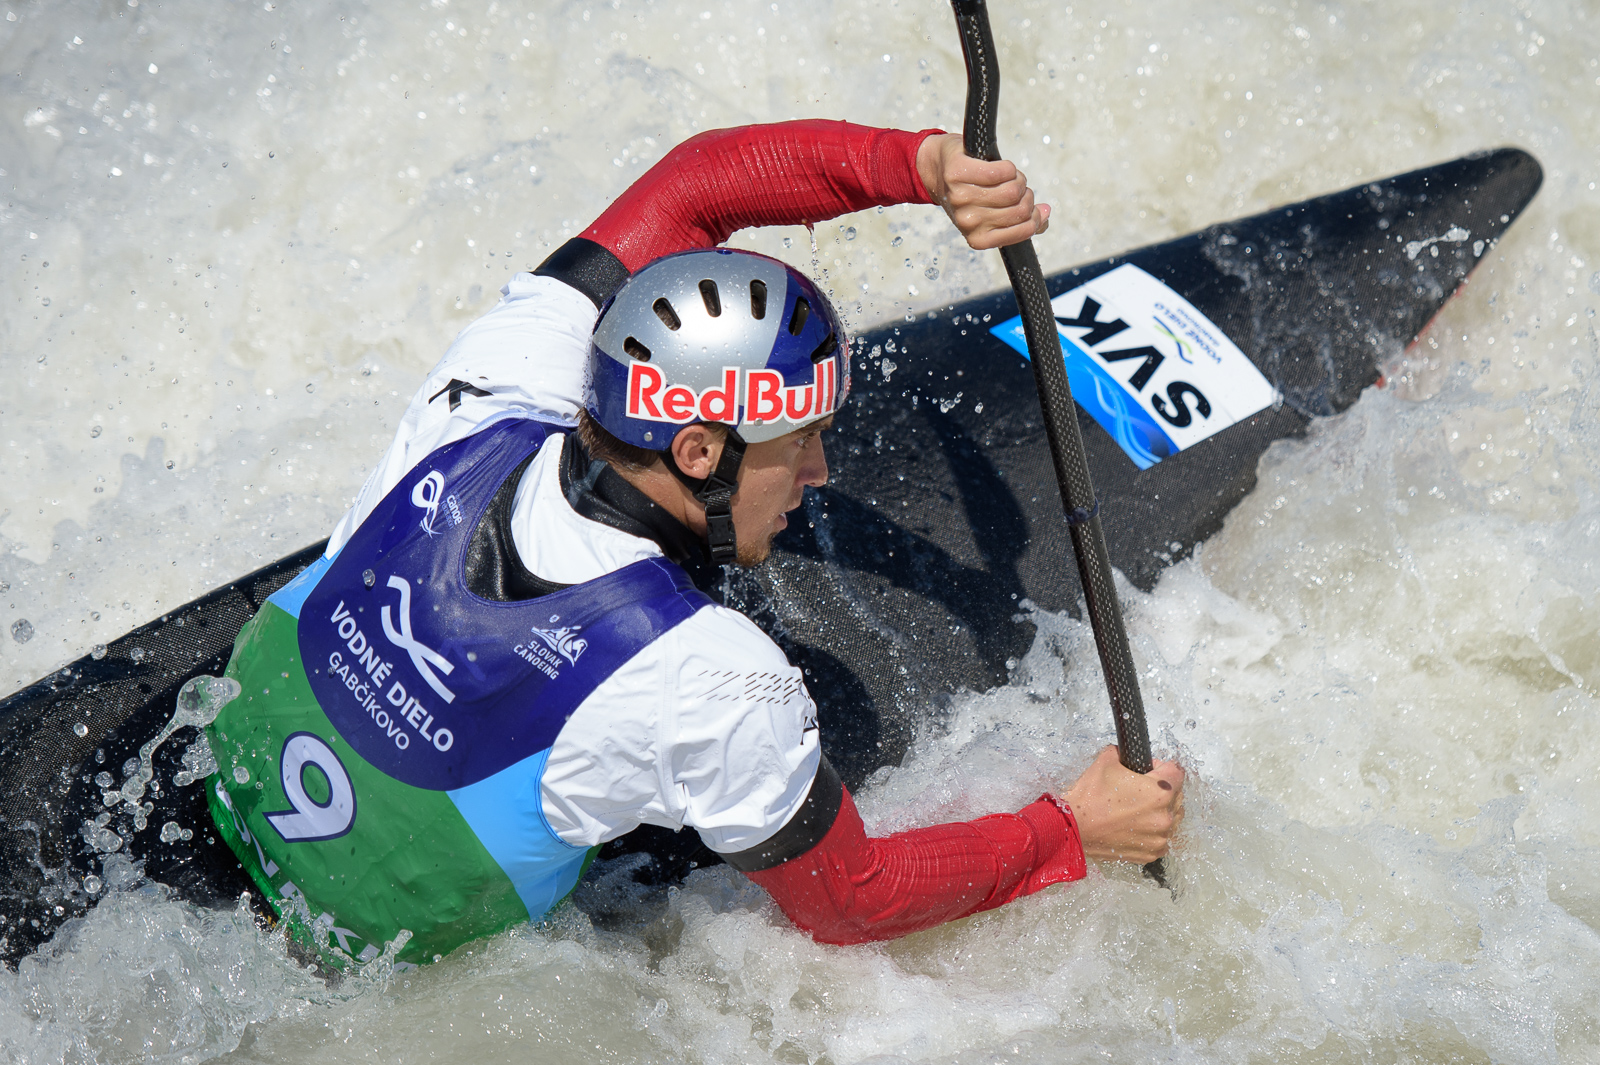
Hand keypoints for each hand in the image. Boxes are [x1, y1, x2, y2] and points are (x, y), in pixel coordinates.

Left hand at [916, 132, 1050, 250]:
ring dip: (1017, 179)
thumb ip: (1019, 221)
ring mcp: (961, 198)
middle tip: (1017, 188)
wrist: (935, 171)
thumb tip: (1046, 214)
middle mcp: (968, 221)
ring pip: (1012, 190)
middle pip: (1020, 208)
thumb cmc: (969, 194)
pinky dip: (1008, 167)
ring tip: (1008, 177)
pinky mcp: (960, 172)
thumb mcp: (991, 216)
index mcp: (977, 238)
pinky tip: (1000, 167)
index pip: (1023, 230)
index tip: (1030, 205)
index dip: (1035, 216)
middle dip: (1026, 195)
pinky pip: (1001, 171)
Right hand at [1063, 745, 1184, 863]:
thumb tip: (1127, 754)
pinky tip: (1136, 826)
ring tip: (1138, 810)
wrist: (1073, 827)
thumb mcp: (1106, 761)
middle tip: (1140, 790)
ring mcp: (1160, 838)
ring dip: (1160, 812)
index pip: (1176, 772)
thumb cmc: (1089, 796)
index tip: (1150, 770)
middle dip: (1163, 790)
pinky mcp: (1151, 853)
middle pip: (1178, 796)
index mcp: (1160, 792)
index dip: (1161, 767)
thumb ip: (1123, 753)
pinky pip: (1162, 838)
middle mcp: (1165, 816)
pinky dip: (1153, 832)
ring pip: (1172, 819)